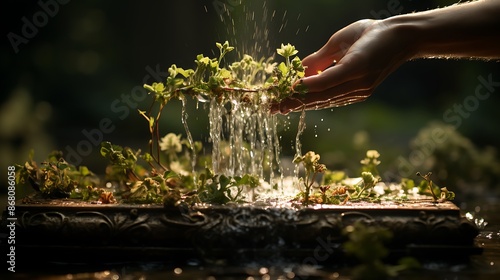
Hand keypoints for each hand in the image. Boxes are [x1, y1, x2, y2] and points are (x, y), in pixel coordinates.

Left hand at [270, 19, 413, 113]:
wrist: (401, 40)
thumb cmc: (370, 32)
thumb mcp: (342, 38)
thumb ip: (320, 57)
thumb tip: (299, 71)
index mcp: (357, 65)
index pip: (323, 81)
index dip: (302, 87)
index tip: (282, 92)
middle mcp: (360, 83)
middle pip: (321, 96)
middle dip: (294, 102)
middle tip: (273, 107)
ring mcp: (362, 92)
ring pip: (326, 101)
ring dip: (302, 105)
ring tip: (281, 108)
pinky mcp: (361, 94)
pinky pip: (334, 99)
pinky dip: (316, 100)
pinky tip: (300, 103)